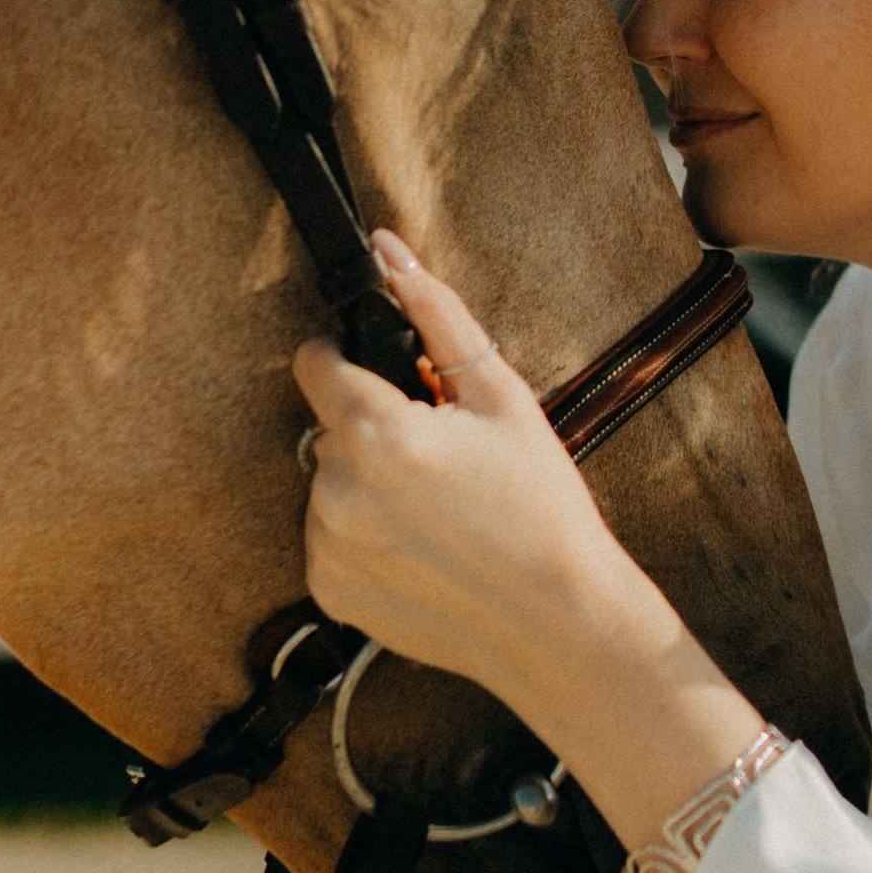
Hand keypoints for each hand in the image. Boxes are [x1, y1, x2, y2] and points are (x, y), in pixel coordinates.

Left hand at [292, 236, 767, 844]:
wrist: (558, 621)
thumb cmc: (541, 505)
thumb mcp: (500, 395)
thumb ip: (435, 313)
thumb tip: (385, 251)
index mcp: (377, 432)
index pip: (313, 364)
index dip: (348, 362)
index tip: (384, 379)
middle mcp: (337, 491)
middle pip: (326, 429)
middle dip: (368, 430)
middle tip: (437, 456)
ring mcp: (328, 546)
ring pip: (325, 486)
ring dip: (363, 485)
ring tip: (435, 509)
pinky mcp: (330, 592)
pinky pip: (328, 541)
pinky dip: (362, 538)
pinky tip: (421, 548)